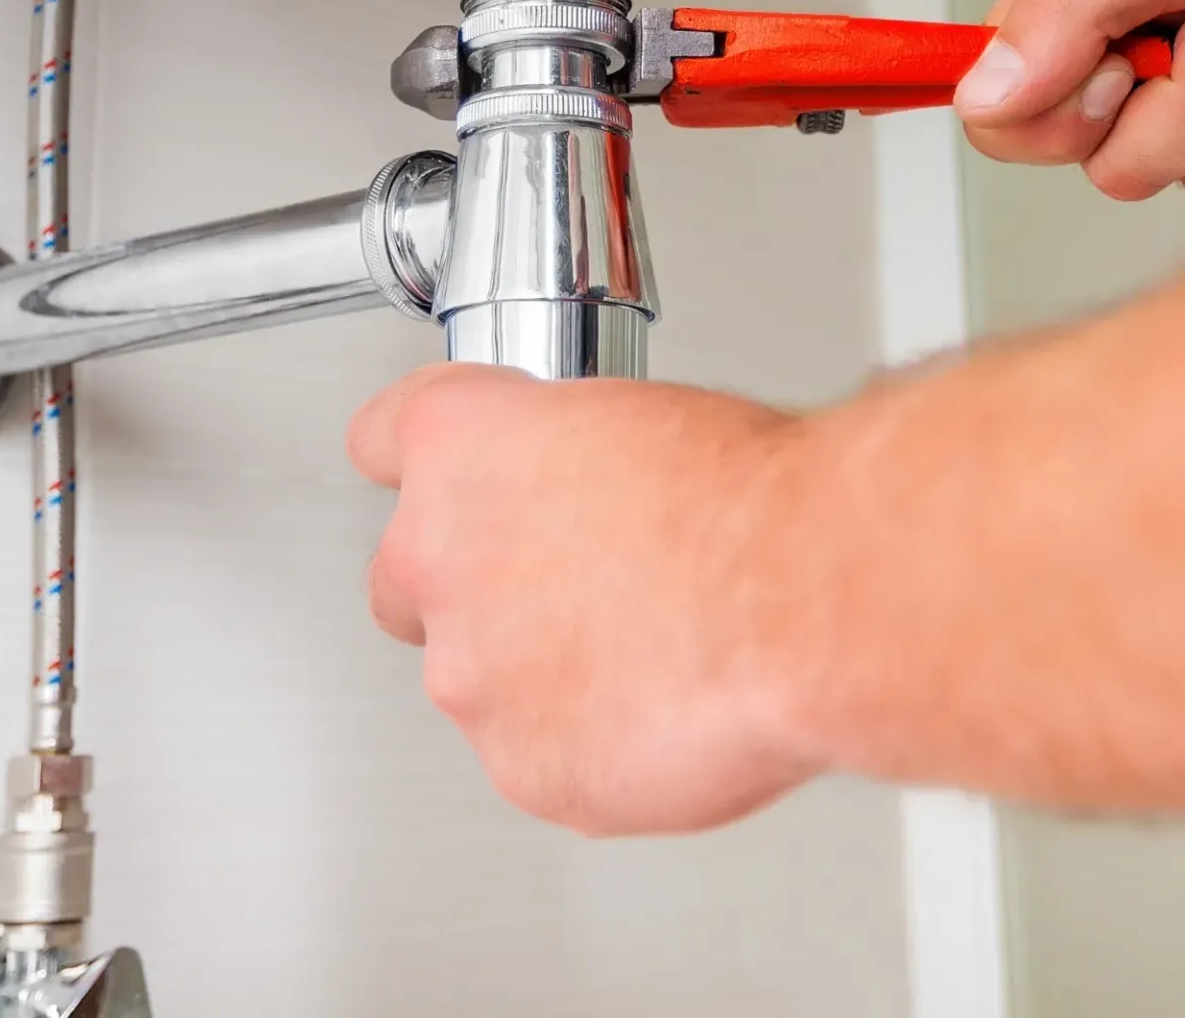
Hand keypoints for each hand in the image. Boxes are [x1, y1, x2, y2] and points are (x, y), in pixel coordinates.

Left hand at [347, 364, 820, 834]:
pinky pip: (536, 753)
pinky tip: (661, 704)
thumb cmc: (744, 495)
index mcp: (456, 443)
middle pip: (404, 577)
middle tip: (562, 582)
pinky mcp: (523, 767)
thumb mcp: (635, 416)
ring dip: (535, 667)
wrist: (803, 596)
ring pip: (474, 676)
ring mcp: (471, 673)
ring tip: (646, 646)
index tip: (450, 478)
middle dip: (467, 584)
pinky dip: (587, 739)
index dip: (428, 465)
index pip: (380, 441)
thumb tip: (575, 488)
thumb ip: (562, 461)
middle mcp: (436, 555)